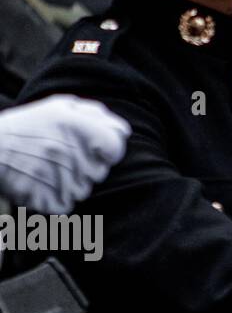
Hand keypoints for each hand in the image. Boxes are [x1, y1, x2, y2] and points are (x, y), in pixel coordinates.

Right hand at [0, 95, 129, 212]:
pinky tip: (43, 185)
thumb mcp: (59, 106)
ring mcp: (58, 179)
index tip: (96, 150)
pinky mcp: (44, 200)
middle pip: (100, 172)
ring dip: (72, 183)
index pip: (117, 148)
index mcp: (78, 128)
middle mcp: (71, 154)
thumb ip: (97, 115)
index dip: (108, 150)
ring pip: (84, 190)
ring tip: (50, 170)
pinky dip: (58, 199)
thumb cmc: (27, 125)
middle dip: (87, 166)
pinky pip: (66, 206)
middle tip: (62, 158)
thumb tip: (124, 132)